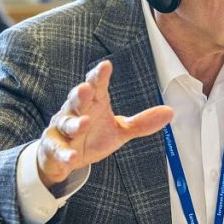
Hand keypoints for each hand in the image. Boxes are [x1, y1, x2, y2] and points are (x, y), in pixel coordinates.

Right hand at [37, 61, 172, 188]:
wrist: (63, 157)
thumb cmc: (92, 137)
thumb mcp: (119, 131)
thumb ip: (141, 123)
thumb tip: (170, 112)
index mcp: (93, 103)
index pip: (96, 86)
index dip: (99, 76)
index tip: (106, 65)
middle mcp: (75, 112)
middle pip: (77, 100)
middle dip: (80, 94)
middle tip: (86, 87)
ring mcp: (62, 130)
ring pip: (67, 124)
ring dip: (75, 124)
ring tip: (84, 123)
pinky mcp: (54, 148)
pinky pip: (58, 150)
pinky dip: (65, 154)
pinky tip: (72, 157)